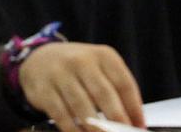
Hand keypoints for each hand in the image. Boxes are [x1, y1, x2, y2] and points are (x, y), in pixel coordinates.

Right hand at [19, 43, 144, 131]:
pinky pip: (62, 115)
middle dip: (117, 120)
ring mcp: (60, 74)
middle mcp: (81, 61)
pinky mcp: (44, 90)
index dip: (134, 108)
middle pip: (104, 94)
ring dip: (96, 128)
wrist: (40, 59)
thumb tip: (133, 121)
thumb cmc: (79, 69)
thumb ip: (115, 90)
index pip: (123, 83)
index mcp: (102, 55)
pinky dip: (74, 130)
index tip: (139, 126)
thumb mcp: (99, 68)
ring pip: (82, 106)